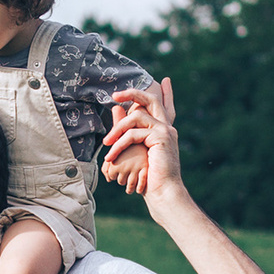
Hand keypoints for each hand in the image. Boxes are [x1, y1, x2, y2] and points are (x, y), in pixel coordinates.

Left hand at [102, 78, 179, 196]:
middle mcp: (167, 128)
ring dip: (116, 130)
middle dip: (132, 93)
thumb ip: (129, 136)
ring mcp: (166, 131)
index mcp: (164, 131)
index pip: (166, 107)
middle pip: (151, 100)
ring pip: (136, 117)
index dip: (167, 94)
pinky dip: (119, 144)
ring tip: (106, 146)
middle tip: (114, 95)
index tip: (164, 81)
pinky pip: (133, 133)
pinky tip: (111, 157)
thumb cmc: (149, 179)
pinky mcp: (161, 137)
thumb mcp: (136, 154)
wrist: (163, 193)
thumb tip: (118, 119)